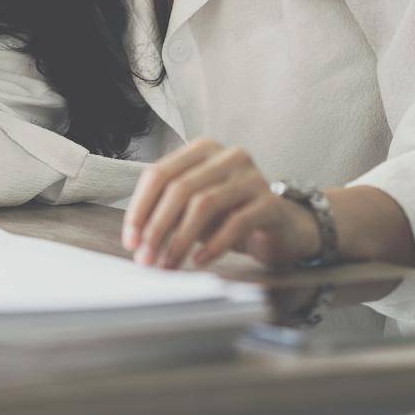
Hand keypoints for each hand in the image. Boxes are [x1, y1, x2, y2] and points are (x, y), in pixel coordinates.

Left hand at [122, 138, 323, 270]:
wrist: (284, 228)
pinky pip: (236, 222)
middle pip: (180, 189)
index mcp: (201, 150)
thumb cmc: (230, 216)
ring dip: (181, 240)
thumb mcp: (195, 210)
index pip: (159, 174)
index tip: (130, 240)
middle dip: (157, 228)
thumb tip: (137, 241)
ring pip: (204, 204)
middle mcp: (227, 156)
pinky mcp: (270, 201)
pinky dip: (213, 245)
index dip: (140, 208)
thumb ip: (168, 215)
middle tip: (145, 258)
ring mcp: (251, 176)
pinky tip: (199, 261)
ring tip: (168, 264)